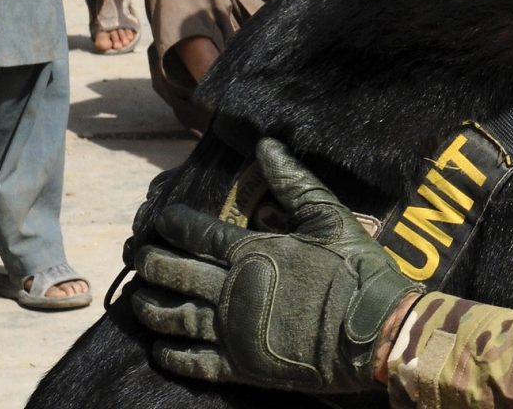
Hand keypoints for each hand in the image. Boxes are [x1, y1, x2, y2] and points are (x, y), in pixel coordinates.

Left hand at [131, 139, 421, 393]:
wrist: (374, 331)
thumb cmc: (356, 270)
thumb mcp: (329, 216)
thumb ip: (293, 182)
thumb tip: (265, 145)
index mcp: (253, 252)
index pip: (196, 233)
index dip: (172, 224)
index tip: (159, 219)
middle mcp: (233, 290)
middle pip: (174, 273)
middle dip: (150, 261)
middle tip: (140, 255)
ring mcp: (233, 332)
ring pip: (173, 317)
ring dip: (149, 305)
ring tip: (138, 297)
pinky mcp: (241, 367)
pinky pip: (192, 361)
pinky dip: (170, 354)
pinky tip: (159, 347)